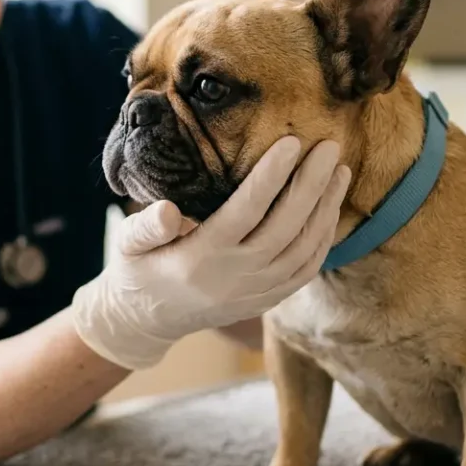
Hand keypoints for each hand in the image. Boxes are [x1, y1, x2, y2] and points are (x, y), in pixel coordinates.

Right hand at [71, 137, 351, 369]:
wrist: (147, 322)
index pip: (244, 212)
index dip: (270, 176)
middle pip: (285, 228)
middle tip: (329, 146)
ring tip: (339, 171)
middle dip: (311, 184)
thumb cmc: (137, 269)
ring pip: (302, 250)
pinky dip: (323, 239)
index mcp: (199, 259)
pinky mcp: (266, 302)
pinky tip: (331, 209)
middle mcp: (232, 279)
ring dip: (325, 209)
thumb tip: (168, 210)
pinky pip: (305, 271)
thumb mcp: (127, 244)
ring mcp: (253, 294)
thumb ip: (145, 226)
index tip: (292, 143)